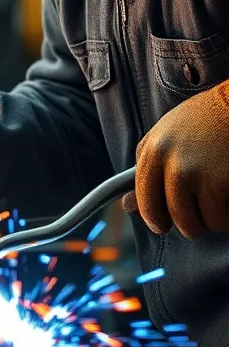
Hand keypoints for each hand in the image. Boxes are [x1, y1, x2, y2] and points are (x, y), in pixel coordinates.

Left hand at [123, 83, 228, 237]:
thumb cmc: (201, 121)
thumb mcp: (165, 136)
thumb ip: (147, 170)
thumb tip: (128, 207)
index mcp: (153, 151)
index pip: (145, 201)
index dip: (154, 219)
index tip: (161, 225)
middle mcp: (173, 164)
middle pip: (176, 218)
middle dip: (188, 222)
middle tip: (199, 209)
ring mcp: (200, 174)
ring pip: (202, 223)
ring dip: (212, 218)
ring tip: (217, 197)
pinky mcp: (223, 183)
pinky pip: (223, 218)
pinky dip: (228, 214)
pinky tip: (228, 195)